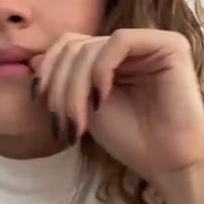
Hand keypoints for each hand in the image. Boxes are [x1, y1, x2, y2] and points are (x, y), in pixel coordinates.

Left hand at [31, 29, 203, 203]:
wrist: (169, 162)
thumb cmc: (132, 141)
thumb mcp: (85, 109)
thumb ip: (65, 84)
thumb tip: (34, 60)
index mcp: (113, 58)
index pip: (70, 46)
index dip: (49, 69)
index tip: (39, 101)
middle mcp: (132, 45)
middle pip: (76, 45)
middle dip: (60, 85)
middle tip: (61, 121)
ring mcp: (151, 42)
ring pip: (92, 46)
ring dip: (75, 86)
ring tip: (79, 120)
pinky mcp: (169, 44)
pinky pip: (120, 41)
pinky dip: (101, 69)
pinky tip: (102, 98)